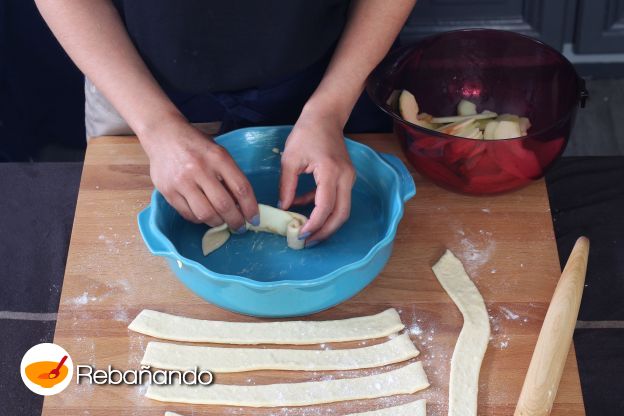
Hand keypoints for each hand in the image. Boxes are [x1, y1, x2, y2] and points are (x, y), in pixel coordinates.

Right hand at [140, 117, 258, 230]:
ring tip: (221, 221)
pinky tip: (204, 216)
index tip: (254, 219)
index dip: (250, 208)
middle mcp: (199, 169)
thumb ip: (229, 175)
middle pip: (223, 205)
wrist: (163, 134)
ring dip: (217, 223)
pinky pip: (188, 214)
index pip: (241, 188)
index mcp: (217, 157)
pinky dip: (199, 219)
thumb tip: (241, 205)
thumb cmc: (196, 145)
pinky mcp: (167, 191)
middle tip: (239, 227)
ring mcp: (181, 181)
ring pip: (205, 214)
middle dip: (235, 221)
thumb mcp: (218, 153)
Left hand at [279, 109, 355, 245]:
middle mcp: (345, 178)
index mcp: (331, 173)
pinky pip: (337, 200)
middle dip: (325, 232)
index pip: (325, 207)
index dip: (314, 224)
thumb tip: (282, 208)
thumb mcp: (290, 159)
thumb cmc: (306, 133)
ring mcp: (349, 178)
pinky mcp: (346, 178)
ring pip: (342, 210)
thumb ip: (286, 186)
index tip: (300, 234)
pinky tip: (302, 207)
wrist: (325, 116)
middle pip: (341, 215)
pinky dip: (322, 208)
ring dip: (325, 223)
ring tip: (306, 232)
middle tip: (307, 242)